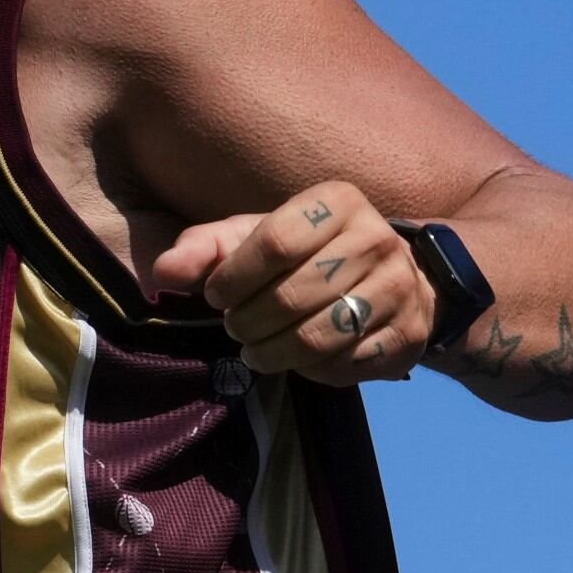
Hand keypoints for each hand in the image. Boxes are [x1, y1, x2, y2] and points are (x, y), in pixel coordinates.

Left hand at [155, 184, 432, 383]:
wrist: (401, 277)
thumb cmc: (312, 253)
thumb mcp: (258, 237)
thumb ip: (207, 247)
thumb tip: (164, 272)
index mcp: (338, 202)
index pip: (274, 242)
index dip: (233, 278)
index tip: (215, 297)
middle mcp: (377, 240)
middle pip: (292, 295)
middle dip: (248, 322)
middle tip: (235, 328)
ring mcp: (400, 289)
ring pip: (318, 337)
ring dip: (272, 353)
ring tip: (256, 350)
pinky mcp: (409, 336)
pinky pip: (345, 365)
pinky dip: (310, 370)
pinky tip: (298, 359)